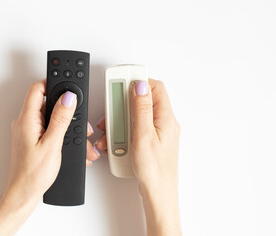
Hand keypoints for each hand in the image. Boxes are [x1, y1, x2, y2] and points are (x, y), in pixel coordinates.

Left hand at [7, 80, 99, 198]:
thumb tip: (68, 98)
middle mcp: (25, 122)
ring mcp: (28, 130)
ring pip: (50, 117)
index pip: (37, 89)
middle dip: (66, 109)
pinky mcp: (32, 138)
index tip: (67, 87)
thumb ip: (60, 118)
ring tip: (75, 137)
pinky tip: (67, 143)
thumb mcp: (52, 144)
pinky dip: (60, 133)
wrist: (24, 193)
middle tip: (76, 119)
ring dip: (66, 124)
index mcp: (27, 119)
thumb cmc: (33, 174)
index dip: (52, 83)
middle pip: (47, 102)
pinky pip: (48, 128)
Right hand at [95, 79, 180, 235]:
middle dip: (123, 106)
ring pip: (136, 116)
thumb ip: (141, 109)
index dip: (138, 81)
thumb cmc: (154, 170)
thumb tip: (140, 85)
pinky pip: (136, 129)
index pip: (155, 87)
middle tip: (111, 111)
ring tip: (110, 133)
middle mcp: (164, 123)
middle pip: (142, 101)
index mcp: (166, 118)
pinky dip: (124, 132)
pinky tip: (116, 142)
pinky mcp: (151, 141)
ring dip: (120, 122)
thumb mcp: (143, 136)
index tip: (122, 81)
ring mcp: (158, 132)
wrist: (158, 194)